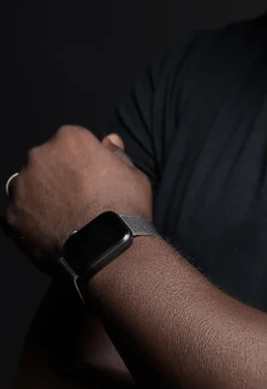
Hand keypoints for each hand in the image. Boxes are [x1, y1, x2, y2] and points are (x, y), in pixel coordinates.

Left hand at [4, 126, 152, 271]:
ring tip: (60, 215)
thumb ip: (116, 154)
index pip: (71, 141)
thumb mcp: (133, 174)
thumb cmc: (125, 206)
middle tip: (76, 196)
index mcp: (70, 139)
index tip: (92, 176)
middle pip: (45, 159)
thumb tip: (109, 140)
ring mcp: (21, 186)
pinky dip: (28, 218)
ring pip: (26, 184)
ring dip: (39, 193)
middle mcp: (39, 156)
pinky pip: (16, 213)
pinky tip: (47, 229)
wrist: (108, 248)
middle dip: (57, 173)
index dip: (83, 158)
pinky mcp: (11, 216)